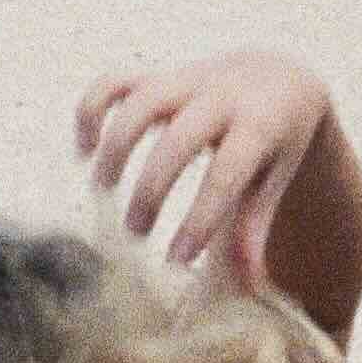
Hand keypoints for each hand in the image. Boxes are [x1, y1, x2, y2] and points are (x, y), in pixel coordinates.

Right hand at [77, 47, 331, 290]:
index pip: (227, 174)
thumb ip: (254, 227)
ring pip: (141, 102)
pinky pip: (116, 82)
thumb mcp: (275, 179)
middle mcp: (222, 96)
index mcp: (261, 125)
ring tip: (103, 189)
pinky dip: (92, 110)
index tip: (176, 260)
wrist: (277, 78)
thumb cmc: (276, 143)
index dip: (200, 218)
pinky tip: (84, 150)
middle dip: (152, 188)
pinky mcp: (159, 75)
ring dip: (116, 146)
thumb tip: (247, 286)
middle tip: (135, 232)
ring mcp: (187, 81)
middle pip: (179, 139)